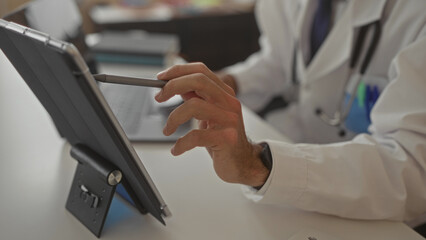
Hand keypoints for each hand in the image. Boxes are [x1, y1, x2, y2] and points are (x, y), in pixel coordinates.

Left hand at [155, 63, 268, 186]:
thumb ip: (196, 99)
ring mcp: (229, 120)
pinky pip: (196, 136)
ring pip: (194, 106)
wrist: (242, 162)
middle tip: (159, 97)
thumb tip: (175, 86)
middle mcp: (229, 103)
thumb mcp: (209, 115)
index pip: (201, 71)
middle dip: (173, 86)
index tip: (160, 79)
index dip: (178, 71)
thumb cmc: (223, 139)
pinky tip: (177, 149)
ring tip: (167, 129)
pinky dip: (181, 143)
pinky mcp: (227, 139)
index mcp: (224, 94)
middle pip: (199, 81)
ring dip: (173, 118)